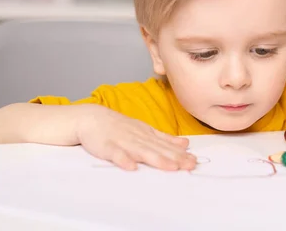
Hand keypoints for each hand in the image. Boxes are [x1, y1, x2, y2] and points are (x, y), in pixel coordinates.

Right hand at [75, 105, 196, 170]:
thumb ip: (164, 138)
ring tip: (170, 167)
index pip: (167, 145)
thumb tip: (185, 143)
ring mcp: (123, 141)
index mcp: (147, 134)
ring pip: (142, 151)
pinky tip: (131, 167)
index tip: (194, 161)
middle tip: (190, 165)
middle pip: (159, 149)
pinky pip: (116, 154)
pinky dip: (123, 160)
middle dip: (175, 157)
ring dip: (157, 159)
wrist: (91, 118)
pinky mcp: (107, 147)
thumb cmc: (119, 127)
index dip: (180, 154)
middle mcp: (138, 137)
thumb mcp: (144, 130)